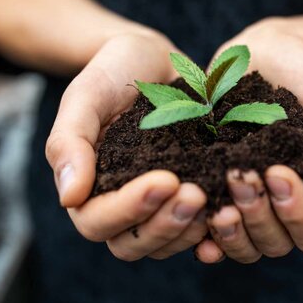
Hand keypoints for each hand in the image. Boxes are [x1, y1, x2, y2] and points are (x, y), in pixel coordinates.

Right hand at [46, 31, 208, 260]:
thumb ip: (69, 142)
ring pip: (165, 243)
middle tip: (196, 194)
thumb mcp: (85, 95)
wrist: (151, 59)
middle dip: (165, 225)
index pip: (97, 221)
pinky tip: (233, 209)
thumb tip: (69, 198)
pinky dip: (213, 228)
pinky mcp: (185, 196)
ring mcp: (154, 205)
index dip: (129, 209)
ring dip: (189, 229)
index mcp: (87, 187)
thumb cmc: (112, 71)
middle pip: (132, 244)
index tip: (165, 180)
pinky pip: (195, 230)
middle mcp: (119, 203)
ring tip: (217, 200)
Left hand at [195, 19, 302, 263]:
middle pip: (275, 243)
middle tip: (238, 174)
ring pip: (243, 245)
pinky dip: (202, 236)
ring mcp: (247, 204)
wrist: (266, 53)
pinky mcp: (215, 192)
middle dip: (257, 215)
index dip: (297, 214)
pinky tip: (193, 218)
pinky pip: (208, 233)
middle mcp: (283, 209)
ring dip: (229, 231)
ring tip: (214, 201)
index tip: (277, 172)